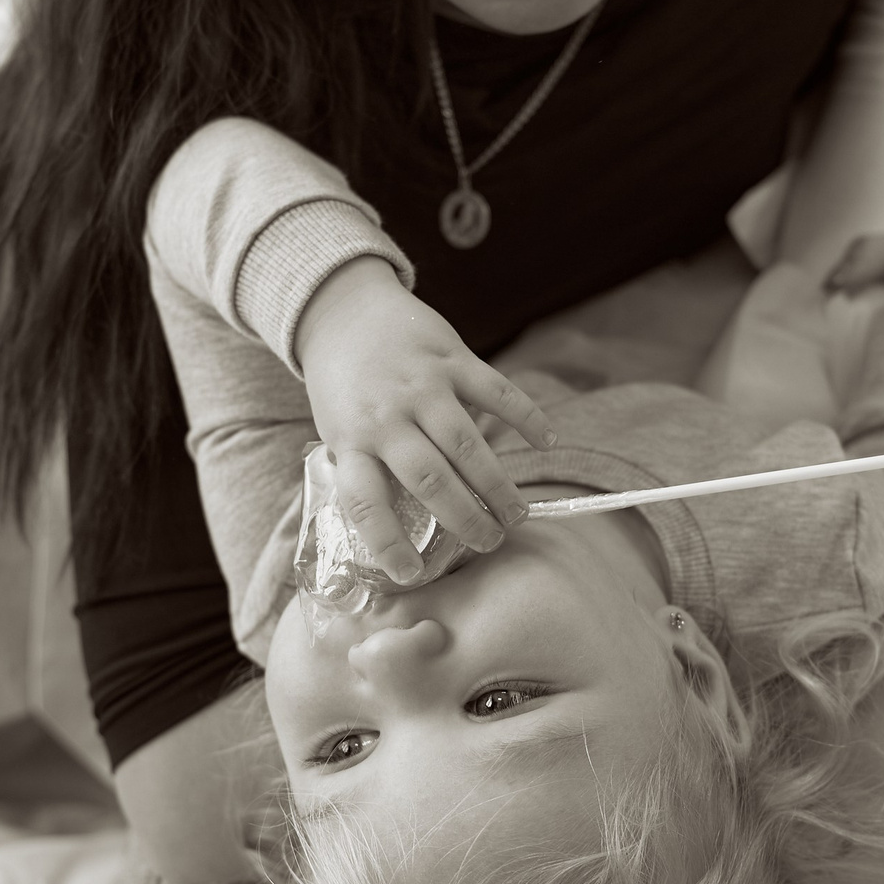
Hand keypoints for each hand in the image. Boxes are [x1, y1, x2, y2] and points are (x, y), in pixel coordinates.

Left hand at [295, 258, 555, 580]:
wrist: (342, 310)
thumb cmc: (342, 383)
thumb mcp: (337, 429)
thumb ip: (367, 468)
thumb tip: (398, 523)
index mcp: (351, 441)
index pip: (365, 503)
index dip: (387, 543)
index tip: (410, 574)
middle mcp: (386, 416)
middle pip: (431, 480)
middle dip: (466, 519)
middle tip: (490, 543)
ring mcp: (421, 386)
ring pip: (468, 445)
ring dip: (497, 485)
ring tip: (517, 515)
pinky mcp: (451, 358)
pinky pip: (497, 392)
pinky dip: (526, 417)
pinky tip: (546, 442)